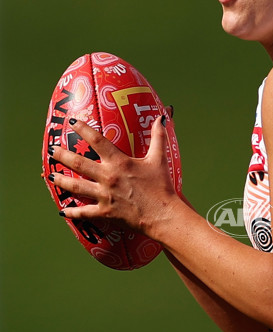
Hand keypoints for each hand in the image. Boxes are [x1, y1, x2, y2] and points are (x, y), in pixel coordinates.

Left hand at [49, 115, 177, 238]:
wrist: (162, 214)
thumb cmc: (162, 186)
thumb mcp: (159, 159)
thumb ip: (159, 136)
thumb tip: (163, 117)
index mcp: (119, 162)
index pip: (97, 141)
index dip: (83, 129)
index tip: (71, 122)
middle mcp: (108, 177)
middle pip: (78, 163)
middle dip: (62, 155)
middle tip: (52, 150)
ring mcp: (104, 195)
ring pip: (75, 186)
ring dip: (61, 181)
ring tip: (50, 177)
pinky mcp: (105, 212)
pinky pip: (84, 212)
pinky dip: (72, 212)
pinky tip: (63, 211)